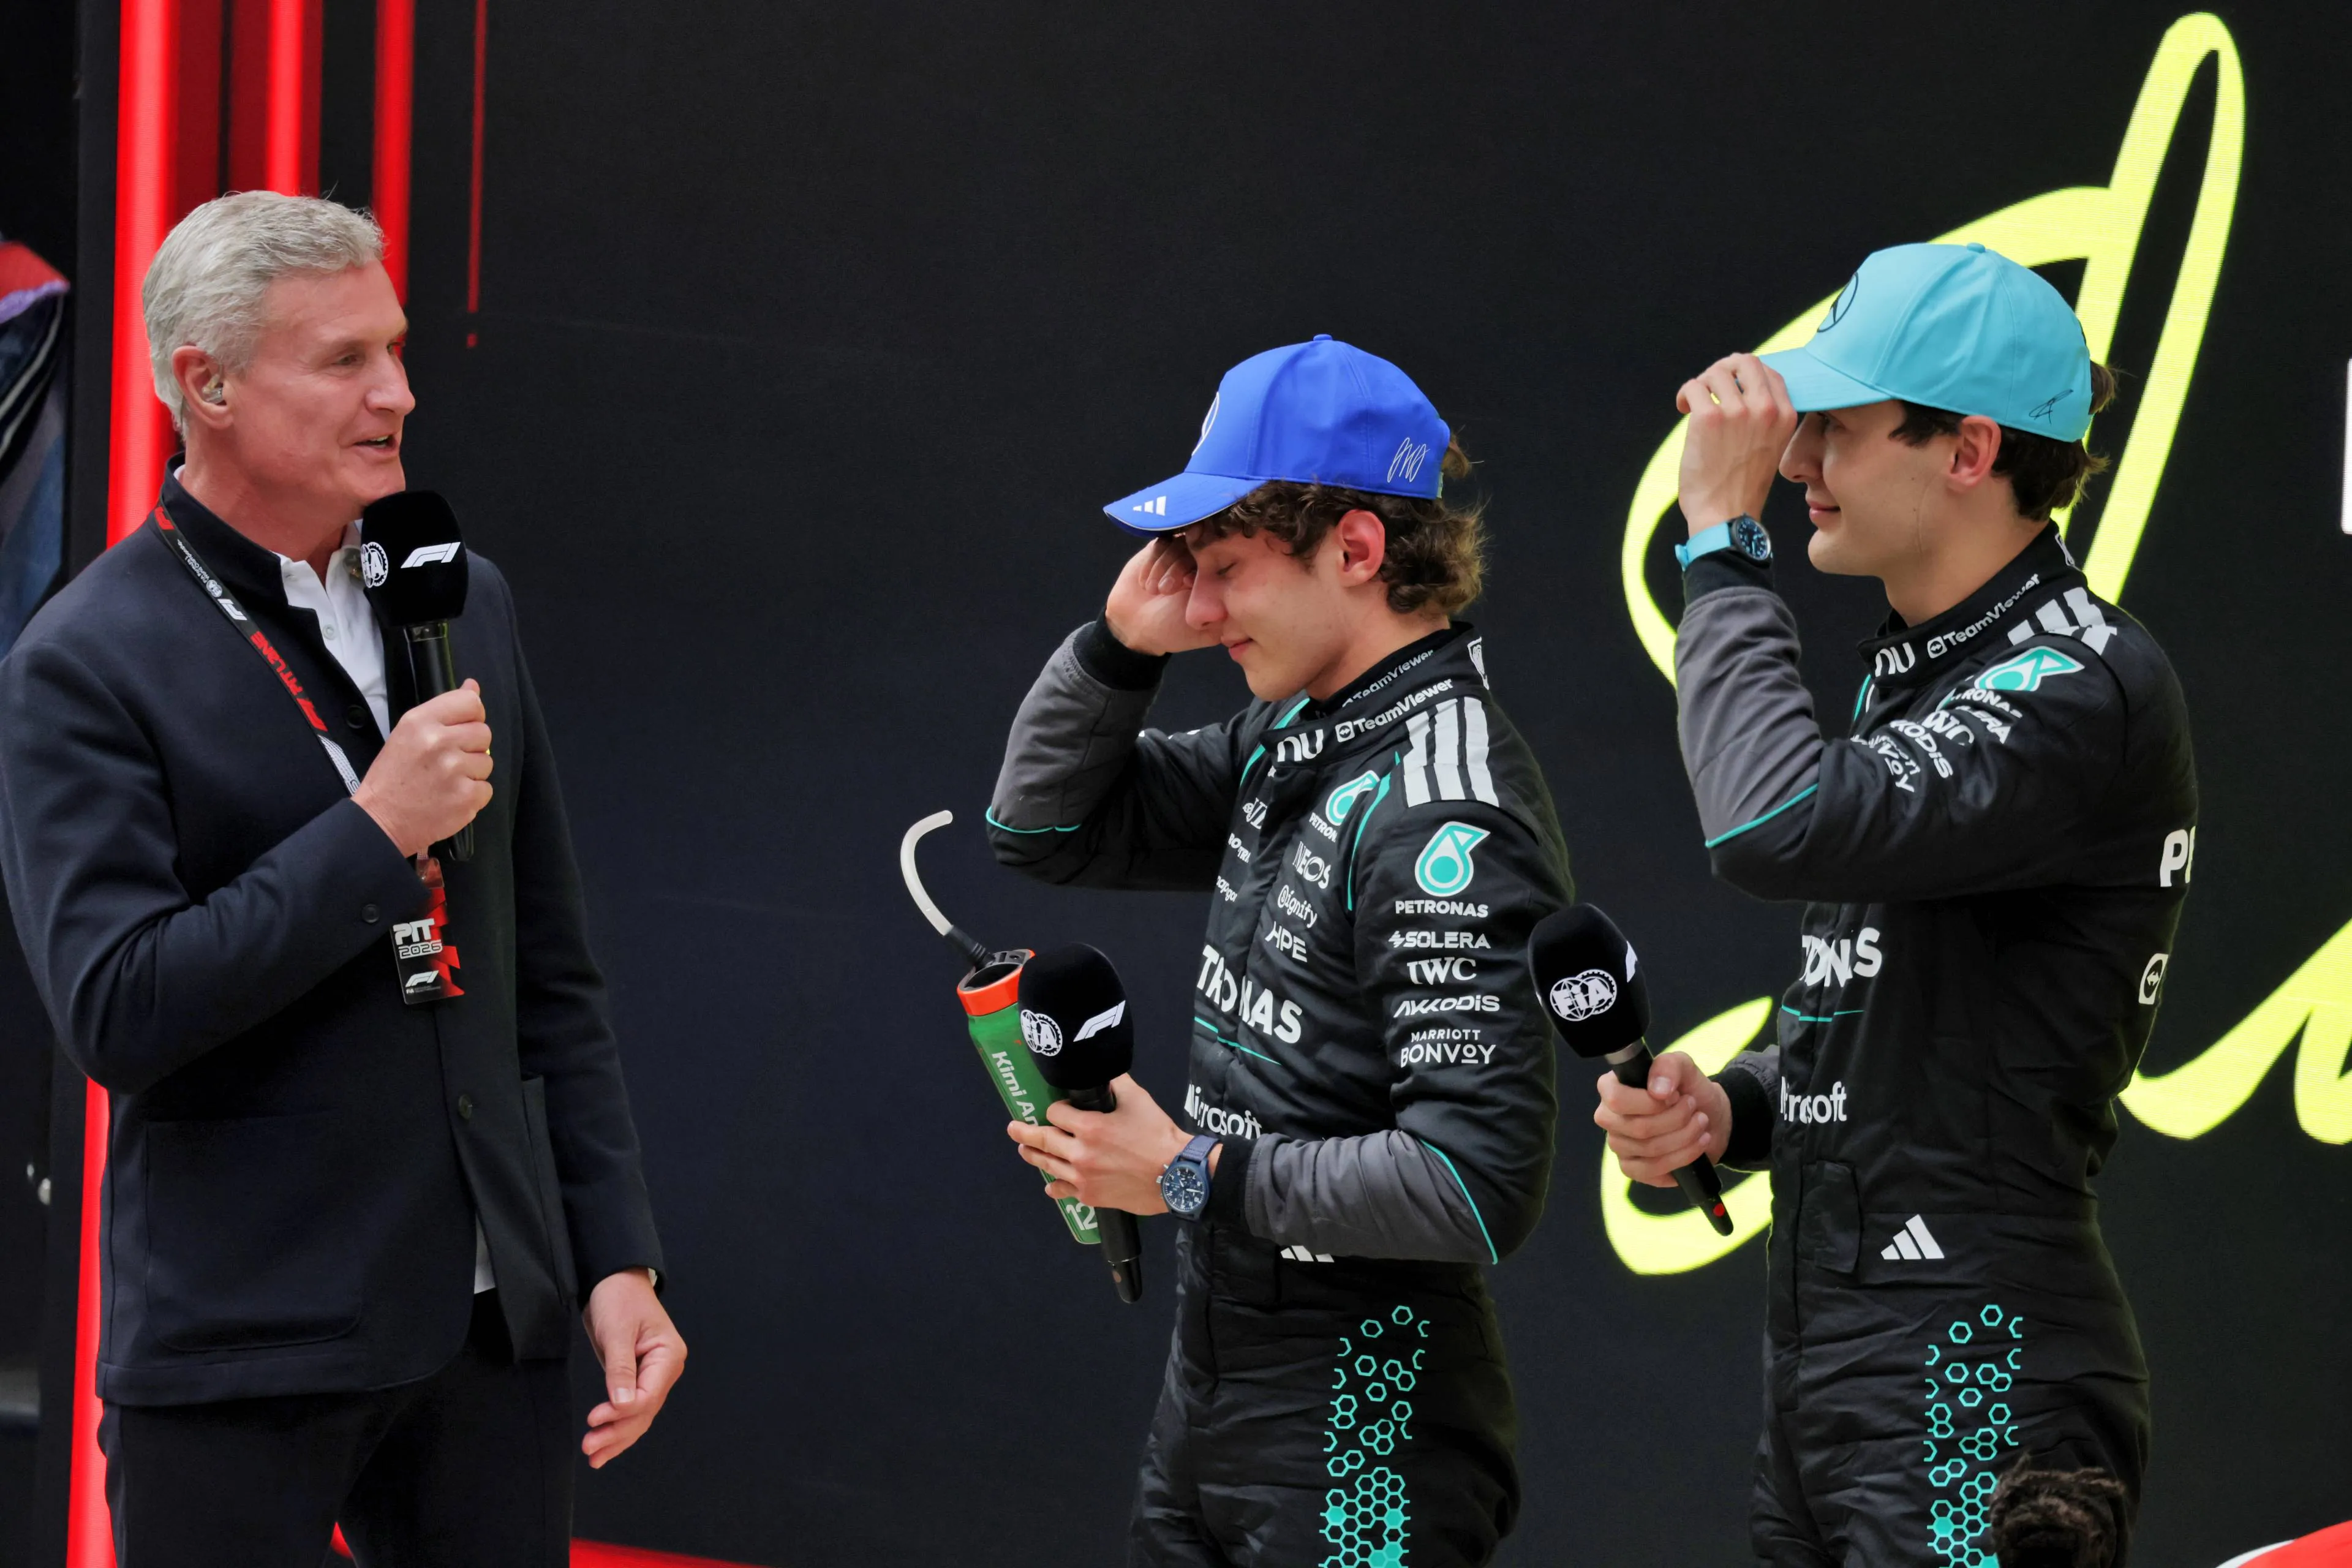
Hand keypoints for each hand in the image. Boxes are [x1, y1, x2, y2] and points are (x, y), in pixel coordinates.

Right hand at [351, 680, 492, 855]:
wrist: (379, 820)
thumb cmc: (392, 777)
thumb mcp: (408, 733)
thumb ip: (444, 709)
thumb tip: (473, 687)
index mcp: (421, 722)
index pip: (470, 703)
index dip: (472, 715)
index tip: (463, 727)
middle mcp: (439, 742)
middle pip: (484, 732)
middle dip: (472, 746)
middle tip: (448, 760)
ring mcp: (454, 771)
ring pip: (487, 762)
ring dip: (472, 772)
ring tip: (445, 780)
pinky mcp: (466, 798)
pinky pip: (486, 789)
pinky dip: (473, 795)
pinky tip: (450, 797)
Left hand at [581, 1268, 685, 1468]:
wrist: (615, 1281)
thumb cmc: (619, 1299)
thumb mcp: (617, 1332)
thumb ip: (620, 1369)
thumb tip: (622, 1406)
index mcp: (668, 1356)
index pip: (648, 1395)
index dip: (623, 1412)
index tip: (594, 1420)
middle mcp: (665, 1370)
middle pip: (644, 1411)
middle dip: (617, 1432)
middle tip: (589, 1448)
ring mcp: (652, 1377)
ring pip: (638, 1416)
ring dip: (617, 1437)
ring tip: (594, 1456)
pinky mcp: (636, 1379)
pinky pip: (630, 1409)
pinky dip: (617, 1427)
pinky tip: (604, 1447)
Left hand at [1007, 1072, 1192, 1214]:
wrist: (1176, 1175)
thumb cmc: (1158, 1136)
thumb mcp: (1138, 1100)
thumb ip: (1117, 1083)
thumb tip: (1105, 1071)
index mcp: (1089, 1127)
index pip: (1056, 1113)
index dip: (1056, 1108)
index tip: (1058, 1109)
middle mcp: (1080, 1153)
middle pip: (1043, 1140)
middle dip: (1025, 1133)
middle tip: (1014, 1129)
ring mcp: (1083, 1177)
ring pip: (1049, 1165)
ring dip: (1033, 1156)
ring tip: (1025, 1152)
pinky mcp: (1091, 1196)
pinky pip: (1064, 1190)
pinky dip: (1055, 1187)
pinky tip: (1050, 1186)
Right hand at [1103, 538, 1218, 657]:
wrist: (1134, 625)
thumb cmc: (1171, 630)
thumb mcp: (1204, 631)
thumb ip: (1223, 615)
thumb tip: (1235, 594)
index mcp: (1214, 582)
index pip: (1217, 562)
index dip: (1201, 569)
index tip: (1188, 584)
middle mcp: (1199, 565)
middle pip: (1196, 549)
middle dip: (1178, 568)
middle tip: (1166, 590)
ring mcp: (1179, 555)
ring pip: (1176, 544)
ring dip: (1162, 567)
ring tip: (1153, 590)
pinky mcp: (1159, 549)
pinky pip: (1159, 544)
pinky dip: (1151, 563)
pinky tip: (1145, 583)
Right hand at [1592, 1051, 1731, 1186]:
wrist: (1710, 1118)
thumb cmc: (1689, 1090)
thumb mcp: (1684, 1068)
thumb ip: (1669, 1067)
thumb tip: (1658, 1091)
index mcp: (1612, 1088)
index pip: (1617, 1099)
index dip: (1650, 1102)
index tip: (1675, 1095)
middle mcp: (1609, 1117)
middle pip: (1638, 1128)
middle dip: (1676, 1120)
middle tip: (1694, 1108)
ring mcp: (1619, 1145)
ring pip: (1649, 1150)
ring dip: (1685, 1137)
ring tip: (1701, 1124)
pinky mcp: (1632, 1168)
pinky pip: (1651, 1171)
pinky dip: (1681, 1158)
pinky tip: (1696, 1146)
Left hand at [1675, 353, 1796, 532]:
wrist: (1726, 516)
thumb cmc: (1742, 486)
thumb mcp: (1770, 446)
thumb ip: (1764, 417)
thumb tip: (1739, 388)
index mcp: (1786, 416)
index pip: (1770, 372)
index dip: (1745, 373)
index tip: (1730, 387)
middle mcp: (1766, 409)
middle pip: (1745, 361)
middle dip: (1724, 368)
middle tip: (1709, 386)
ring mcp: (1738, 412)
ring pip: (1715, 372)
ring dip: (1700, 384)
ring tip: (1693, 403)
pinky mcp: (1708, 419)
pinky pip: (1693, 387)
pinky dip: (1685, 394)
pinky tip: (1682, 408)